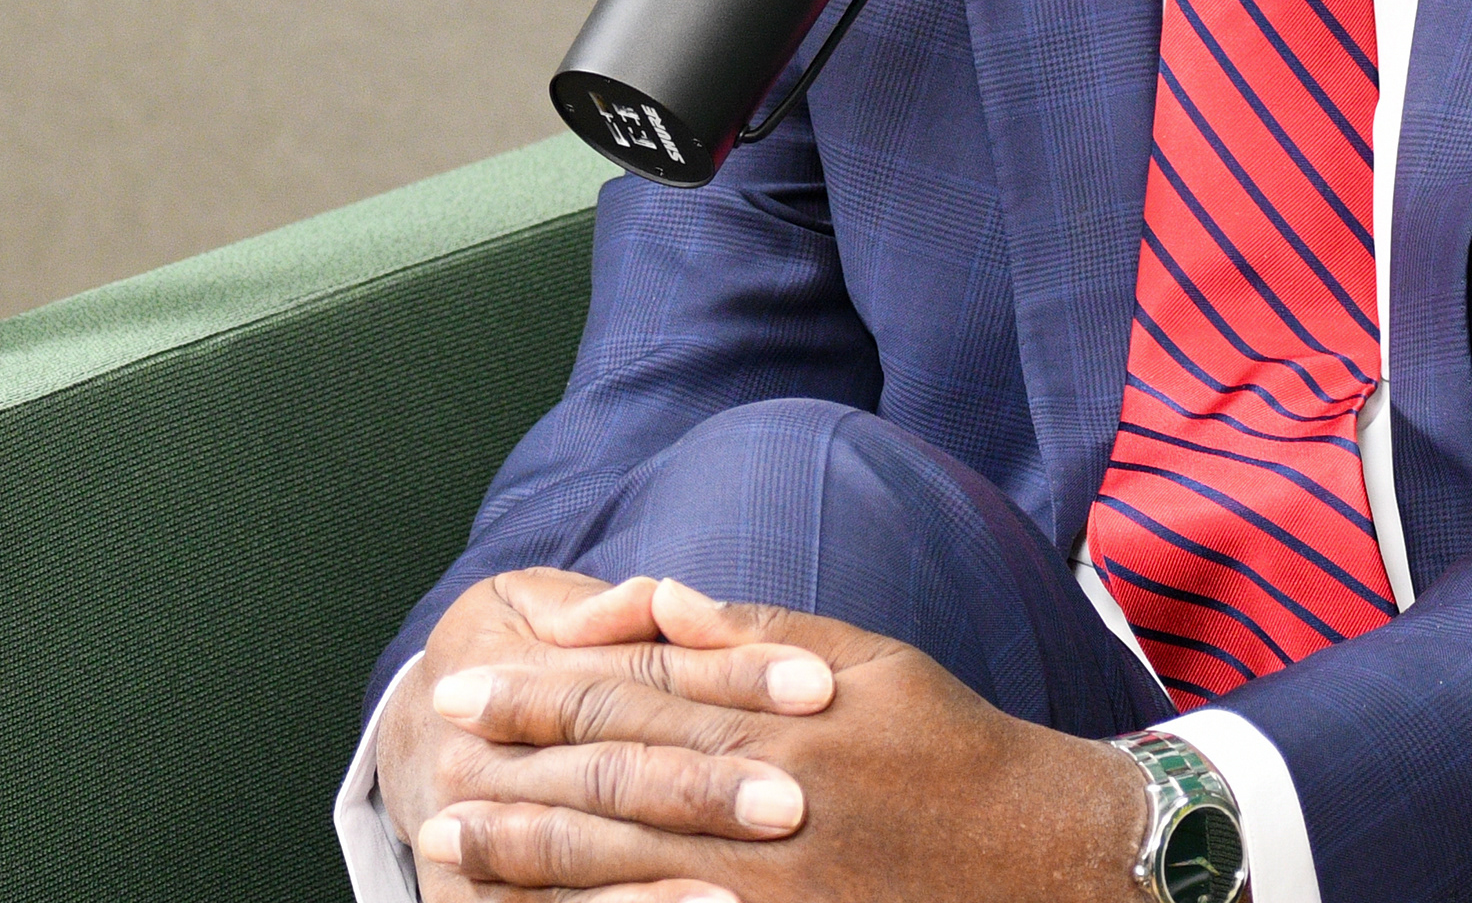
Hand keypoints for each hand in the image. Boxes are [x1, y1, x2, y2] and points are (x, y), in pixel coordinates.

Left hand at [413, 580, 1149, 902]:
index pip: (628, 701)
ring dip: (526, 859)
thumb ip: (763, 633)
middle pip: (607, 786)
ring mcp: (767, 889)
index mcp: (774, 722)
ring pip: (618, 870)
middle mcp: (760, 805)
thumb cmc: (954, 748)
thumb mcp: (873, 661)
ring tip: (450, 846)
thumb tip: (669, 597)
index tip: (466, 689)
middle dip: (509, 775)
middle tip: (431, 765)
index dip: (536, 695)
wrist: (1040, 857)